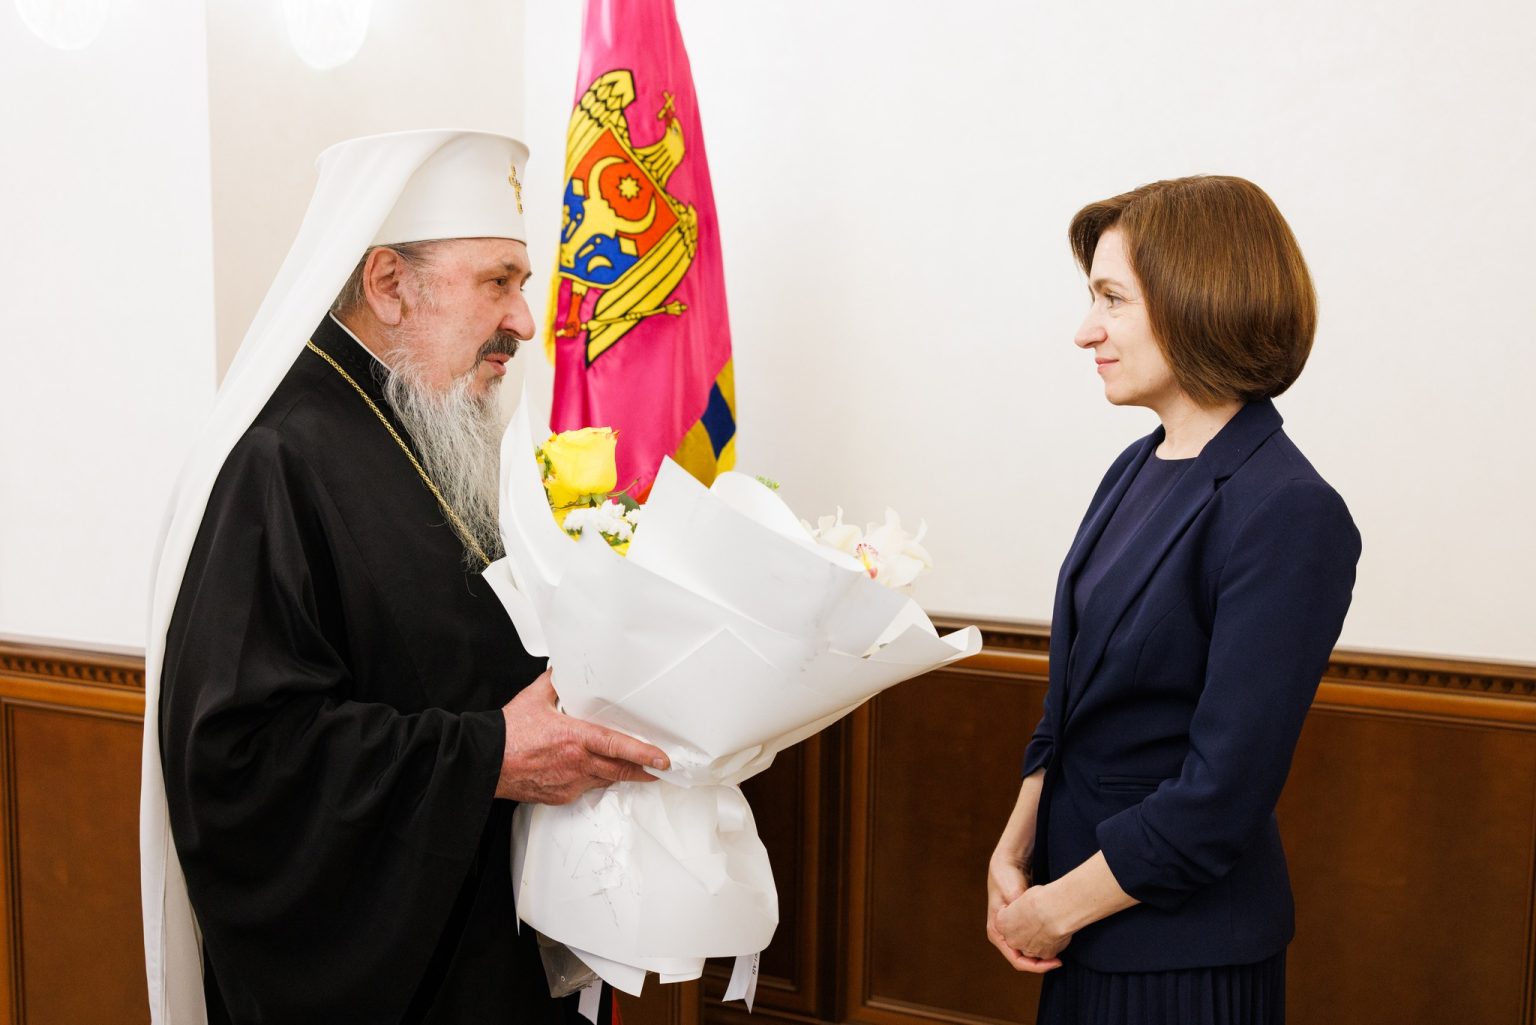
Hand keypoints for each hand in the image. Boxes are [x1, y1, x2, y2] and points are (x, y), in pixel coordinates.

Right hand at [495, 671, 669, 803]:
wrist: (485, 762)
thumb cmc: (506, 734)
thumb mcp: (534, 699)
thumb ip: (555, 682)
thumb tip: (563, 670)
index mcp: (575, 739)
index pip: (618, 746)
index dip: (643, 753)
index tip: (662, 759)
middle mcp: (576, 763)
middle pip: (619, 770)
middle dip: (642, 770)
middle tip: (658, 769)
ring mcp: (569, 783)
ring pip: (603, 780)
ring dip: (616, 774)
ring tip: (631, 769)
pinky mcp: (559, 795)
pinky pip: (583, 788)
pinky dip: (591, 780)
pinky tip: (590, 771)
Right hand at [987, 854, 1061, 972]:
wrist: (1005, 866)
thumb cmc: (1006, 878)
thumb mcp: (1012, 892)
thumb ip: (1018, 906)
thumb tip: (1028, 916)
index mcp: (996, 932)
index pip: (1017, 960)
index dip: (1036, 966)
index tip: (1055, 961)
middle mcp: (1002, 936)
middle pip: (1024, 960)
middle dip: (1042, 963)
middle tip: (1060, 960)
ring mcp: (1010, 932)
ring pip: (1028, 953)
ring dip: (1043, 955)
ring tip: (1060, 953)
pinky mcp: (1019, 927)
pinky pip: (1031, 944)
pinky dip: (1043, 945)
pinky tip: (1057, 940)